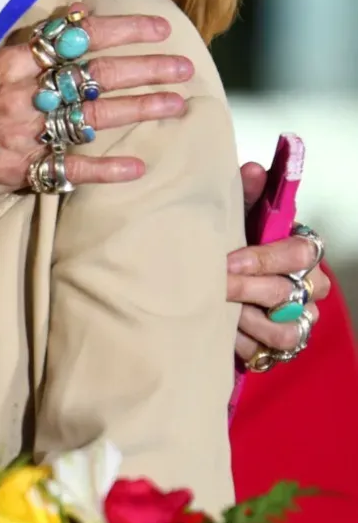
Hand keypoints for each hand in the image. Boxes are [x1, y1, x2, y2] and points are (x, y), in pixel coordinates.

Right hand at [0, 14, 192, 201]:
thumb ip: (26, 46)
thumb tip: (74, 19)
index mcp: (11, 63)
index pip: (78, 39)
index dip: (124, 32)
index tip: (160, 29)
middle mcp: (22, 95)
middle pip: (96, 77)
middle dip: (146, 69)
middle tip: (184, 66)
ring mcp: (22, 133)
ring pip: (93, 118)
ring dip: (139, 110)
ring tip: (176, 104)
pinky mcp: (17, 168)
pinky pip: (70, 168)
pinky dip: (105, 169)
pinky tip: (136, 167)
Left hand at [227, 163, 327, 363]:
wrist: (223, 284)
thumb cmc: (238, 248)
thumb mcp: (240, 219)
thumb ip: (247, 195)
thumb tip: (251, 169)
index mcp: (302, 253)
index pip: (302, 253)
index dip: (265, 258)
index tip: (230, 260)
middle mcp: (308, 288)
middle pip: (288, 293)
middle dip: (246, 289)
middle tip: (214, 285)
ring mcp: (298, 321)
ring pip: (286, 331)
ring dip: (247, 321)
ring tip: (219, 309)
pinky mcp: (278, 348)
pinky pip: (266, 353)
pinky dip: (242, 344)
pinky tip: (222, 330)